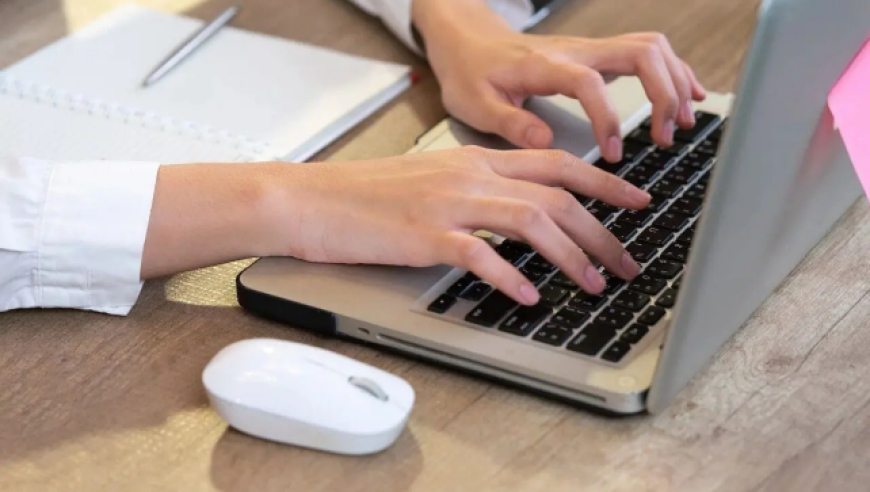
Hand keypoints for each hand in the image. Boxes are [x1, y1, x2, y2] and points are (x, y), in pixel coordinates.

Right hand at [254, 147, 649, 304]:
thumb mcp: (432, 179)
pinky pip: (480, 255)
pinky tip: (529, 297)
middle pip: (556, 195)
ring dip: (571, 255)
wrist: (311, 199)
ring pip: (530, 220)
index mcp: (474, 159)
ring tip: (594, 284)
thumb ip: (477, 190)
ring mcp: (447, 202)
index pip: (555, 164)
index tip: (636, 200)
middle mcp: (469, 174)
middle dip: (602, 230)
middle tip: (628, 261)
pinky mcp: (424, 234)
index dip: (603, 181)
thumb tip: (520, 216)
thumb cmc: (366, 195)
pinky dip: (511, 277)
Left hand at [412, 0, 705, 158]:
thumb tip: (544, 142)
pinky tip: (688, 95)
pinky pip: (646, 53)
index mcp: (542, 66)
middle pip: (638, 53)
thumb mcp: (474, 103)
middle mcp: (574, 51)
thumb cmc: (470, 73)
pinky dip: (673, 72)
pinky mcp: (597, 55)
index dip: (606, 117)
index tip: (613, 154)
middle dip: (662, 94)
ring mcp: (589, 49)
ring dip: (674, 81)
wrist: (468, 41)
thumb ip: (508, 123)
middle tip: (666, 137)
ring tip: (684, 122)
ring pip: (649, 48)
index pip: (587, 83)